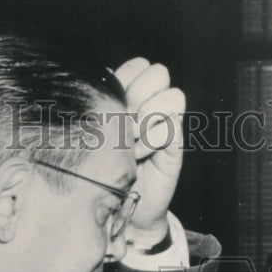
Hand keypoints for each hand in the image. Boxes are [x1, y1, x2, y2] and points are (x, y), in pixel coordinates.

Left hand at [113, 57, 184, 238]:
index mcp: (133, 96)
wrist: (119, 205)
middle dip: (138, 94)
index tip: (111, 104)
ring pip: (173, 96)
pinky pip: (171, 127)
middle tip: (123, 121)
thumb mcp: (96, 133)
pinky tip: (138, 155)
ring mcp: (167, 124)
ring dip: (148, 117)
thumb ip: (99, 105)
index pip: (139, 65)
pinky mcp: (175, 146)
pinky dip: (151, 140)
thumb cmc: (103, 167)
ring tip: (131, 139)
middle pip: (159, 73)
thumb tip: (101, 77)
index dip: (126, 79)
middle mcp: (153, 106)